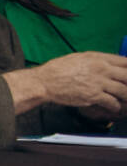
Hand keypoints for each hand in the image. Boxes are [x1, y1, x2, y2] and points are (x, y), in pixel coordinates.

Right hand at [7, 52, 126, 120]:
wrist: (45, 82)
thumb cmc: (58, 70)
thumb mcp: (79, 58)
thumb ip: (96, 60)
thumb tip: (107, 64)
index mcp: (98, 58)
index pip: (125, 61)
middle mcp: (101, 69)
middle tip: (126, 88)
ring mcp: (99, 82)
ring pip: (124, 90)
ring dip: (126, 96)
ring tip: (124, 99)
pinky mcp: (94, 96)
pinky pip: (112, 102)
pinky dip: (115, 106)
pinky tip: (114, 107)